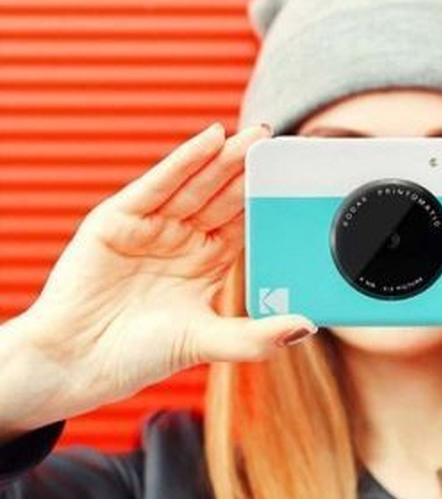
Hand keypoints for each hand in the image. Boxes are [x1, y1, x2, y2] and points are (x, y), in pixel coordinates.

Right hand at [13, 121, 315, 427]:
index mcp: (208, 262)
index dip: (267, 200)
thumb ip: (255, 336)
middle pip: (223, 196)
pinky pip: (158, 185)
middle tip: (279, 140)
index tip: (297, 178)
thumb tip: (307, 327)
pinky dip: (184, 161)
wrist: (77, 363)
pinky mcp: (119, 219)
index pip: (244, 222)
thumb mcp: (207, 341)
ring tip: (255, 135)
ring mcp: (152, 226)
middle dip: (250, 169)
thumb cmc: (140, 355)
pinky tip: (212, 139)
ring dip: (225, 158)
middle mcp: (183, 239)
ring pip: (195, 185)